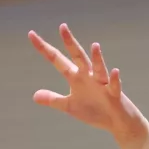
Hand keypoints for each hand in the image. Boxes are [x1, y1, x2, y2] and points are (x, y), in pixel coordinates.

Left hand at [29, 24, 146, 142]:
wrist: (116, 122)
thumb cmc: (94, 111)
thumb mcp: (70, 106)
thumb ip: (54, 100)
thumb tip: (35, 96)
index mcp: (76, 78)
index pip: (57, 60)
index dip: (44, 49)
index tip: (31, 34)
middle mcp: (88, 76)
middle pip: (78, 57)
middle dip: (70, 43)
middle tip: (62, 27)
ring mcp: (102, 84)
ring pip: (99, 68)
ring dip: (97, 58)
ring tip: (95, 46)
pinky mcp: (114, 94)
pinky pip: (114, 85)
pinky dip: (115, 79)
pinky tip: (115, 71)